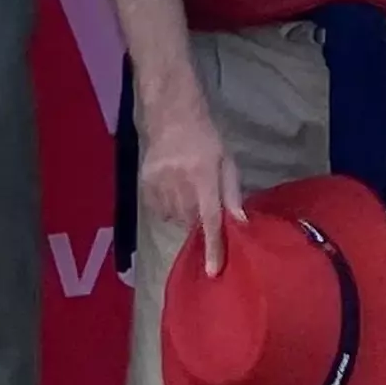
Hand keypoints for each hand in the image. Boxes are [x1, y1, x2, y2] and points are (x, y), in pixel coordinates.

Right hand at [136, 79, 244, 280]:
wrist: (170, 112)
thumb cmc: (205, 136)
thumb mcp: (227, 161)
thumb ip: (232, 193)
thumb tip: (240, 224)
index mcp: (204, 175)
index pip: (210, 219)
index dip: (213, 247)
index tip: (214, 272)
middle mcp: (180, 181)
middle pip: (191, 221)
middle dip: (200, 220)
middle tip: (203, 202)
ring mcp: (159, 182)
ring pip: (174, 218)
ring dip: (184, 214)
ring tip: (187, 191)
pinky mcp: (145, 182)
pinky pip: (159, 210)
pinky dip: (168, 208)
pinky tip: (172, 190)